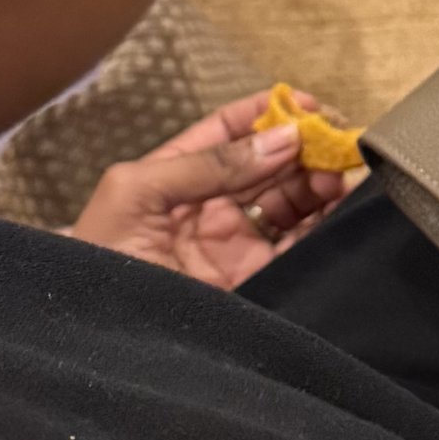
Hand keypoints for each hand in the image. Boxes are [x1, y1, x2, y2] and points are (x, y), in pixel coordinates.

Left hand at [65, 90, 356, 287]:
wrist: (96, 335)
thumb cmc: (100, 255)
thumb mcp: (136, 192)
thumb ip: (206, 164)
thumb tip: (282, 138)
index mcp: (177, 177)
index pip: (228, 134)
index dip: (266, 114)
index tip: (308, 104)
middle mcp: (212, 207)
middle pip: (269, 164)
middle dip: (304, 147)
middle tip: (337, 141)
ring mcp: (238, 245)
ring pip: (292, 201)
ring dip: (320, 181)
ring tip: (341, 172)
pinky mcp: (260, 279)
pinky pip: (301, 245)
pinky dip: (327, 223)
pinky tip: (342, 203)